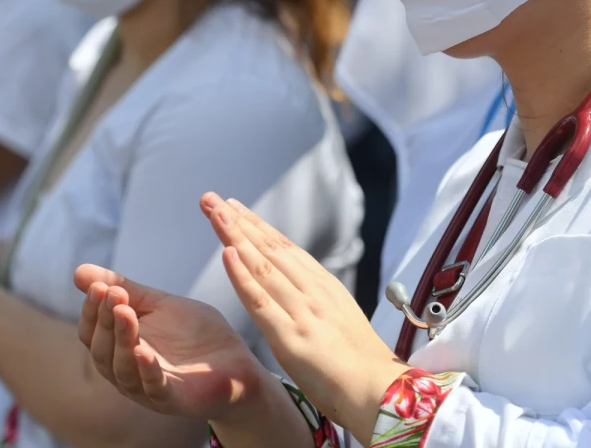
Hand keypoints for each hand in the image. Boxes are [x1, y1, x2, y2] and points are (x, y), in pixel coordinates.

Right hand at [73, 264, 271, 423]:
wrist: (237, 362)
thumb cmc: (195, 334)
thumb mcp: (160, 305)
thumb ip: (126, 290)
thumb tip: (77, 271)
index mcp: (121, 349)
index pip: (93, 333)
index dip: (92, 310)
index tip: (98, 286)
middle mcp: (128, 372)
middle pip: (103, 351)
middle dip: (104, 321)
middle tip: (111, 294)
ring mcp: (150, 389)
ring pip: (123, 370)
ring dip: (121, 340)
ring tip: (124, 313)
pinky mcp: (176, 400)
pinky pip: (154, 389)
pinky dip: (146, 370)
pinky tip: (142, 351)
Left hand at [202, 193, 408, 444]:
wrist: (378, 391)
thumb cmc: (361, 365)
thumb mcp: (342, 319)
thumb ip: (319, 302)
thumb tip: (299, 291)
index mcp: (326, 287)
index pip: (285, 248)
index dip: (258, 226)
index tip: (236, 208)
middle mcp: (314, 292)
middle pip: (270, 249)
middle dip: (239, 221)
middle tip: (212, 199)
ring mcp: (303, 312)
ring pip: (262, 266)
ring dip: (235, 236)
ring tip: (214, 212)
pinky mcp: (291, 337)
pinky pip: (261, 301)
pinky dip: (242, 275)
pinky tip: (227, 253)